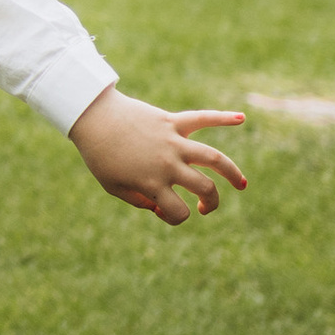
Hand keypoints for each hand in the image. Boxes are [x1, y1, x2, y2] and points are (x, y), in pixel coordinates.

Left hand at [69, 90, 247, 224]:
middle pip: (205, 188)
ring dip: (232, 172)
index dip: (173, 217)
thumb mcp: (114, 187)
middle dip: (211, 202)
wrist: (91, 117)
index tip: (160, 208)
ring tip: (242, 184)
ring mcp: (173, 142)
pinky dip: (223, 118)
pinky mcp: (171, 122)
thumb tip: (162, 206)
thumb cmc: (99, 156)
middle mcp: (168, 164)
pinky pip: (202, 118)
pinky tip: (241, 119)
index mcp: (152, 184)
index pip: (179, 212)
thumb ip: (140, 201)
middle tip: (205, 207)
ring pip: (214, 158)